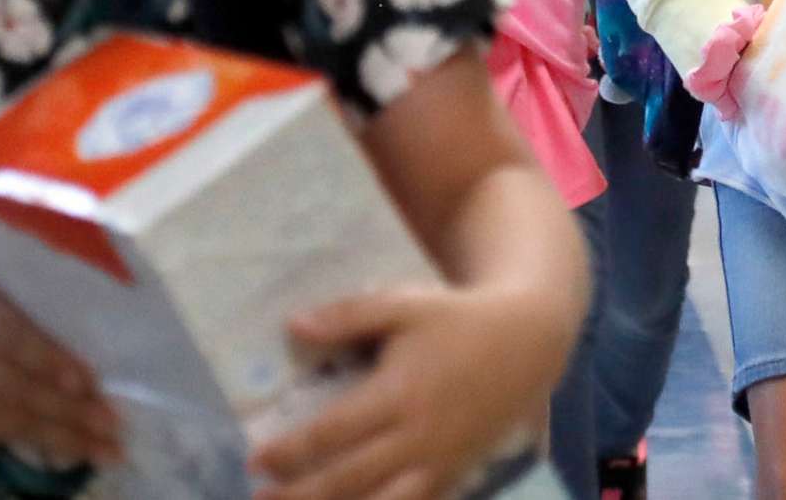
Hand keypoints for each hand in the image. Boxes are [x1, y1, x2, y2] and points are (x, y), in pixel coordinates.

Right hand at [0, 257, 119, 468]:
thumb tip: (59, 260)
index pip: (15, 340)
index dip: (51, 363)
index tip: (89, 381)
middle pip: (23, 388)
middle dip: (72, 411)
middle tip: (117, 426)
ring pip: (17, 418)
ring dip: (65, 436)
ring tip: (107, 449)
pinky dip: (34, 442)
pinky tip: (68, 451)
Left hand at [250, 282, 569, 499]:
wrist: (529, 343)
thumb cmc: (460, 320)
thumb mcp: (406, 305)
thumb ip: (350, 316)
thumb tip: (293, 326)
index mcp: (400, 394)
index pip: (334, 432)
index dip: (292, 450)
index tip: (256, 458)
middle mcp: (417, 437)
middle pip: (349, 479)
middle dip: (300, 494)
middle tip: (260, 498)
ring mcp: (439, 463)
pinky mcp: (455, 476)